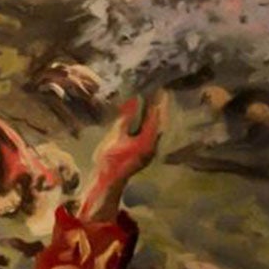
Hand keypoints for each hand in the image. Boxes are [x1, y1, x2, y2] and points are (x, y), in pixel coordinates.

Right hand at [81, 91, 167, 220]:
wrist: (109, 180)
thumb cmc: (110, 159)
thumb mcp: (116, 135)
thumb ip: (125, 119)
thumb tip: (132, 101)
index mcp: (147, 141)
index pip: (155, 117)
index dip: (157, 101)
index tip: (159, 88)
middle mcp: (153, 145)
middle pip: (159, 121)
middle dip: (158, 106)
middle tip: (158, 90)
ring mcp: (150, 149)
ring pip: (156, 127)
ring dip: (154, 114)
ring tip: (152, 98)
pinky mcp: (146, 151)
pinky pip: (151, 132)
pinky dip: (149, 121)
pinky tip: (144, 115)